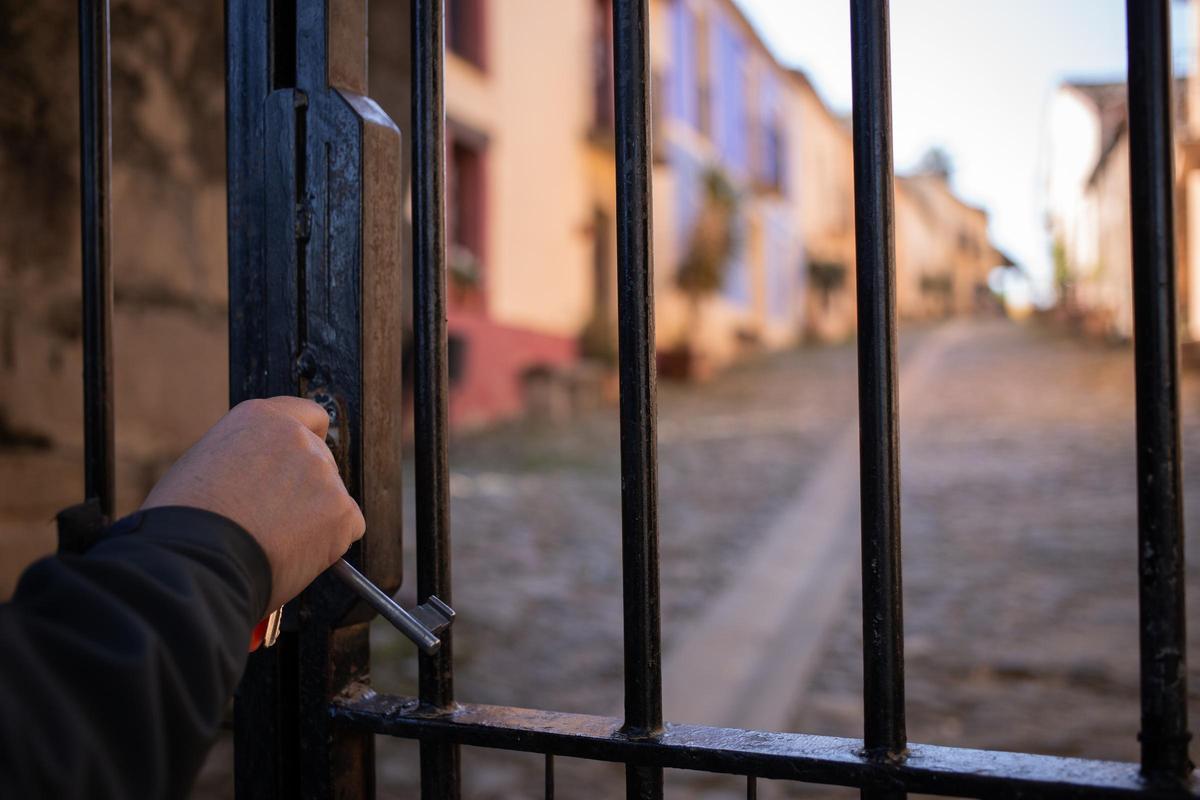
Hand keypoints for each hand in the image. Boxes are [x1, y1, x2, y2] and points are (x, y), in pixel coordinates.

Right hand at [141, 397, 364, 609]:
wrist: (195, 559)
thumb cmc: (184, 521)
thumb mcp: (203, 464)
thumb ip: (245, 458)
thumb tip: (259, 478)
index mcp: (260, 418)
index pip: (308, 415)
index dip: (307, 440)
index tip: (300, 463)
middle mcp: (298, 438)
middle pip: (320, 462)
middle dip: (304, 489)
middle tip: (272, 521)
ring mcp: (323, 474)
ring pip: (331, 499)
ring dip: (312, 519)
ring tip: (271, 542)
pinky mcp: (342, 511)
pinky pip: (345, 529)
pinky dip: (328, 545)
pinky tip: (292, 554)